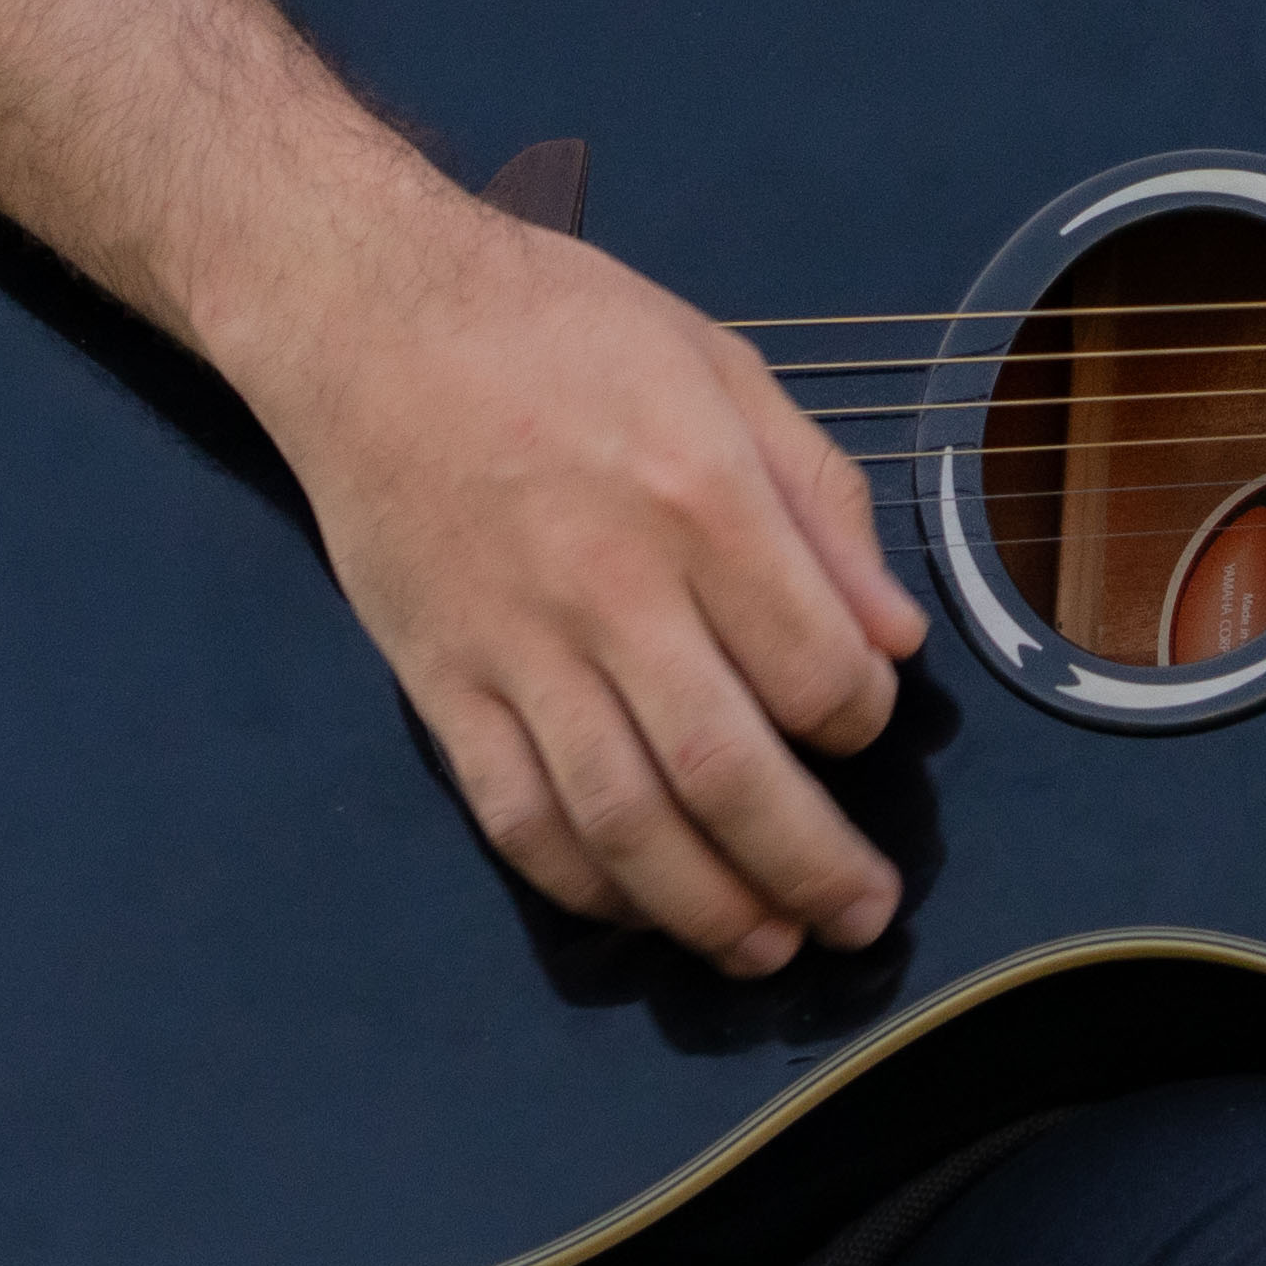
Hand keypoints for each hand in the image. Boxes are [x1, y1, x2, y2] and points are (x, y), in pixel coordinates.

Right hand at [223, 190, 933, 973]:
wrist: (370, 319)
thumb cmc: (563, 328)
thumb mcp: (726, 370)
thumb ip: (819, 503)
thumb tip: (894, 638)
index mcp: (699, 497)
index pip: (813, 665)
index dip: (862, 724)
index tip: (869, 728)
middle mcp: (610, 587)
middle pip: (726, 771)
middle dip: (811, 864)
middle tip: (865, 915)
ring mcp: (514, 646)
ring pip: (622, 821)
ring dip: (706, 906)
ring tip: (769, 946)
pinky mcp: (438, 683)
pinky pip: (516, 817)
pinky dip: (585, 884)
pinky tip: (641, 908)